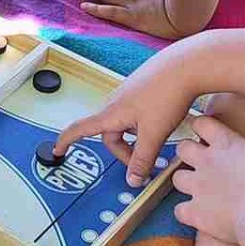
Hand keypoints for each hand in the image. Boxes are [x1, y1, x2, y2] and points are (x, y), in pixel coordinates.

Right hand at [54, 46, 200, 186]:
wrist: (186, 64)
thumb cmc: (167, 95)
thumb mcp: (154, 134)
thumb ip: (143, 159)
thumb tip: (132, 181)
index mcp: (111, 113)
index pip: (81, 129)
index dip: (67, 141)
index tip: (58, 151)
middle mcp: (115, 101)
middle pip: (110, 134)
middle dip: (125, 151)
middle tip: (147, 162)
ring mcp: (128, 92)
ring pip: (124, 123)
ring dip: (135, 136)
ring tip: (158, 137)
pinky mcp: (141, 86)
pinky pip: (134, 111)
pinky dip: (143, 123)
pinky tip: (163, 119)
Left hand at [171, 113, 244, 245]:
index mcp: (225, 144)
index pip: (202, 124)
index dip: (202, 125)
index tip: (206, 129)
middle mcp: (206, 163)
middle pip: (183, 148)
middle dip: (188, 151)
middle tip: (199, 158)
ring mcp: (198, 188)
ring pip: (177, 178)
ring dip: (185, 180)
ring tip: (197, 185)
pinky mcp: (196, 213)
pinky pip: (179, 210)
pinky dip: (186, 211)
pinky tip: (196, 213)